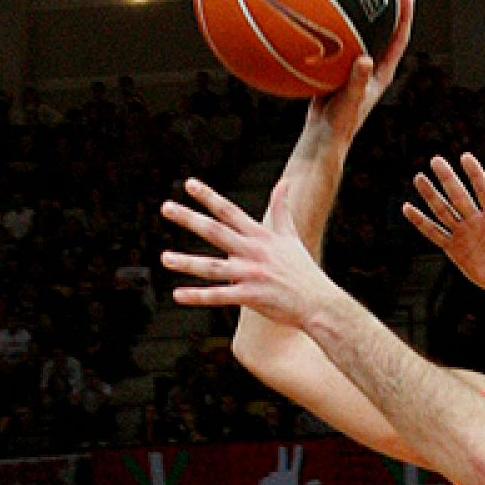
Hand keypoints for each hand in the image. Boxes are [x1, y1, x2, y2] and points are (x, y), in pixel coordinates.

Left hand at [161, 178, 345, 328]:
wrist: (319, 302)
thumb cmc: (303, 270)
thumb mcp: (291, 236)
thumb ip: (282, 209)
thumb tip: (285, 182)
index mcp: (261, 237)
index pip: (230, 212)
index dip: (209, 197)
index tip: (188, 183)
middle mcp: (254, 252)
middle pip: (216, 232)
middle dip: (190, 219)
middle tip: (166, 207)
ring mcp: (252, 275)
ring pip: (213, 267)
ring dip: (187, 262)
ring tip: (164, 258)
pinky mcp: (252, 297)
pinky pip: (220, 296)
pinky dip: (199, 297)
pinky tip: (178, 295)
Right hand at [301, 0, 415, 150]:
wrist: (321, 138)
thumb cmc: (340, 125)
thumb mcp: (350, 101)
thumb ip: (358, 81)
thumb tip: (366, 59)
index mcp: (380, 76)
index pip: (398, 42)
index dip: (405, 19)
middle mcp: (369, 71)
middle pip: (381, 35)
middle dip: (384, 12)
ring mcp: (352, 72)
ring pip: (357, 39)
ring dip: (356, 19)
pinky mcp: (335, 73)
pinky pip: (334, 46)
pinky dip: (329, 31)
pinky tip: (317, 17)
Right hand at [403, 152, 484, 303]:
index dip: (476, 176)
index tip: (465, 157)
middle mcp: (479, 222)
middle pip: (460, 197)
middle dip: (448, 180)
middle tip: (436, 160)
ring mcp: (465, 234)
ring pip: (445, 211)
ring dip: (432, 196)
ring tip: (418, 178)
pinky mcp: (455, 249)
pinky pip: (435, 234)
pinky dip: (421, 223)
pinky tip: (407, 208)